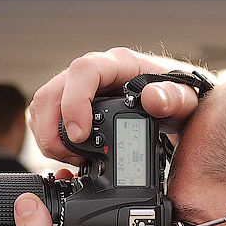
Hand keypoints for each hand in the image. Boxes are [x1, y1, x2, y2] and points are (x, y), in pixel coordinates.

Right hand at [29, 47, 206, 164]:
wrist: (172, 105)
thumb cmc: (175, 98)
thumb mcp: (183, 99)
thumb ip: (173, 98)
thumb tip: (152, 98)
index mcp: (117, 65)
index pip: (83, 71)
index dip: (74, 102)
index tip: (80, 134)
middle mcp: (92, 74)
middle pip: (51, 94)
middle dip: (52, 132)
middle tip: (73, 157)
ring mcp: (77, 90)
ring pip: (42, 108)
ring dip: (49, 139)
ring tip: (75, 159)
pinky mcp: (70, 106)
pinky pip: (45, 120)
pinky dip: (50, 141)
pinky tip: (72, 155)